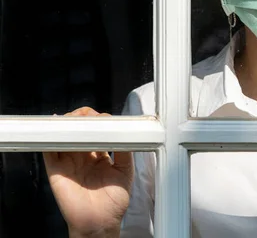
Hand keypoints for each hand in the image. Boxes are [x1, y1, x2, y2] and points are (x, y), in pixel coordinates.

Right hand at [43, 107, 133, 236]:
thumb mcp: (125, 171)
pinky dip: (50, 137)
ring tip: (75, 118)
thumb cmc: (114, 200)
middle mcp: (82, 156)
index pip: (96, 131)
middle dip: (83, 118)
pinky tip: (56, 127)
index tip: (105, 118)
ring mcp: (68, 161)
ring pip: (64, 135)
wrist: (100, 222)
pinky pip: (49, 150)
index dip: (99, 121)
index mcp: (99, 155)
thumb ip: (125, 151)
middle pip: (78, 130)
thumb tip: (126, 132)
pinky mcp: (55, 169)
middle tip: (88, 115)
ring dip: (67, 123)